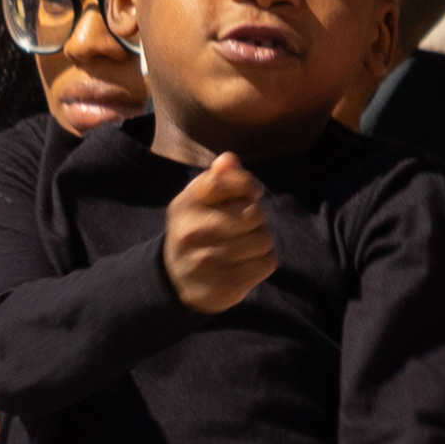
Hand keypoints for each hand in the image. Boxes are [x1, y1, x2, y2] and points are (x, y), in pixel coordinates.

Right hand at [162, 154, 278, 313]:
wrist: (177, 281)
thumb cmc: (198, 231)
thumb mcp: (200, 202)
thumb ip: (219, 179)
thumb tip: (230, 159)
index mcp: (186, 204)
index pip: (226, 181)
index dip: (247, 185)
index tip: (249, 193)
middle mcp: (193, 230)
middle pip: (254, 213)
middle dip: (255, 219)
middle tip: (240, 228)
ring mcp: (208, 260)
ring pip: (264, 239)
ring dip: (260, 242)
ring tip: (240, 247)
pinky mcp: (226, 283)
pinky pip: (267, 262)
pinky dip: (263, 262)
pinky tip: (244, 264)